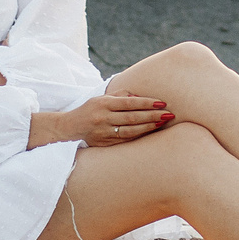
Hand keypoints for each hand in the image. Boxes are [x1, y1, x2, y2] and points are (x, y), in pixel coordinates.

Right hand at [30, 94, 173, 148]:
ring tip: (163, 123)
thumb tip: (139, 97)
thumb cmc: (90, 109)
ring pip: (130, 131)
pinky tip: (150, 132)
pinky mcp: (104, 143)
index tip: (162, 102)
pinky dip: (139, 136)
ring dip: (148, 127)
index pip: (129, 103)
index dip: (146, 103)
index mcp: (103, 104)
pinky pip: (125, 140)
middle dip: (152, 116)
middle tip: (169, 114)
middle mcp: (103, 118)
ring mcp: (104, 132)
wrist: (69, 127)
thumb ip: (120, 96)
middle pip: (132, 118)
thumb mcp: (102, 98)